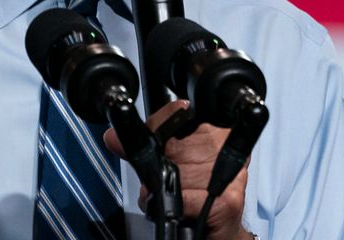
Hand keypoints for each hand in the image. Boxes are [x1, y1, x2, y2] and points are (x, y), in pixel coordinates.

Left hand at [104, 101, 252, 239]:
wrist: (222, 232)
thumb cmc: (197, 197)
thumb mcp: (168, 166)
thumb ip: (143, 149)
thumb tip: (114, 137)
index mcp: (215, 130)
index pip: (180, 114)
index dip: (158, 128)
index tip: (153, 142)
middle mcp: (225, 146)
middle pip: (174, 146)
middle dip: (161, 166)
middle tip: (168, 178)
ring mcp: (229, 173)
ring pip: (175, 173)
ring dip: (164, 189)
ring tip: (175, 196)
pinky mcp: (227, 201)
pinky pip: (182, 197)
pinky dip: (171, 206)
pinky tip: (180, 209)